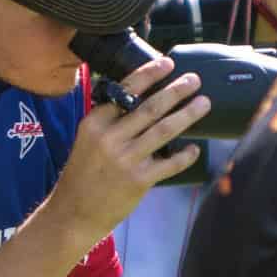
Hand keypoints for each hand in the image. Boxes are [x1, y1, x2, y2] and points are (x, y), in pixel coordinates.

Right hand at [46, 54, 210, 243]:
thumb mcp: (87, 140)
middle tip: (195, 80)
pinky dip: (184, 156)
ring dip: (187, 115)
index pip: (126, 91)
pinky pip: (168, 164)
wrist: (73, 212)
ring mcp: (125, 159)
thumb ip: (109, 121)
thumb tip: (142, 100)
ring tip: (204, 103)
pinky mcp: (138, 181)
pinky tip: (195, 149)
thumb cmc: (82, 174)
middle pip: (150, 107)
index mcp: (95, 122)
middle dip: (176, 91)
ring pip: (163, 130)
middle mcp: (110, 137)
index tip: (168, 64)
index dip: (150, 75)